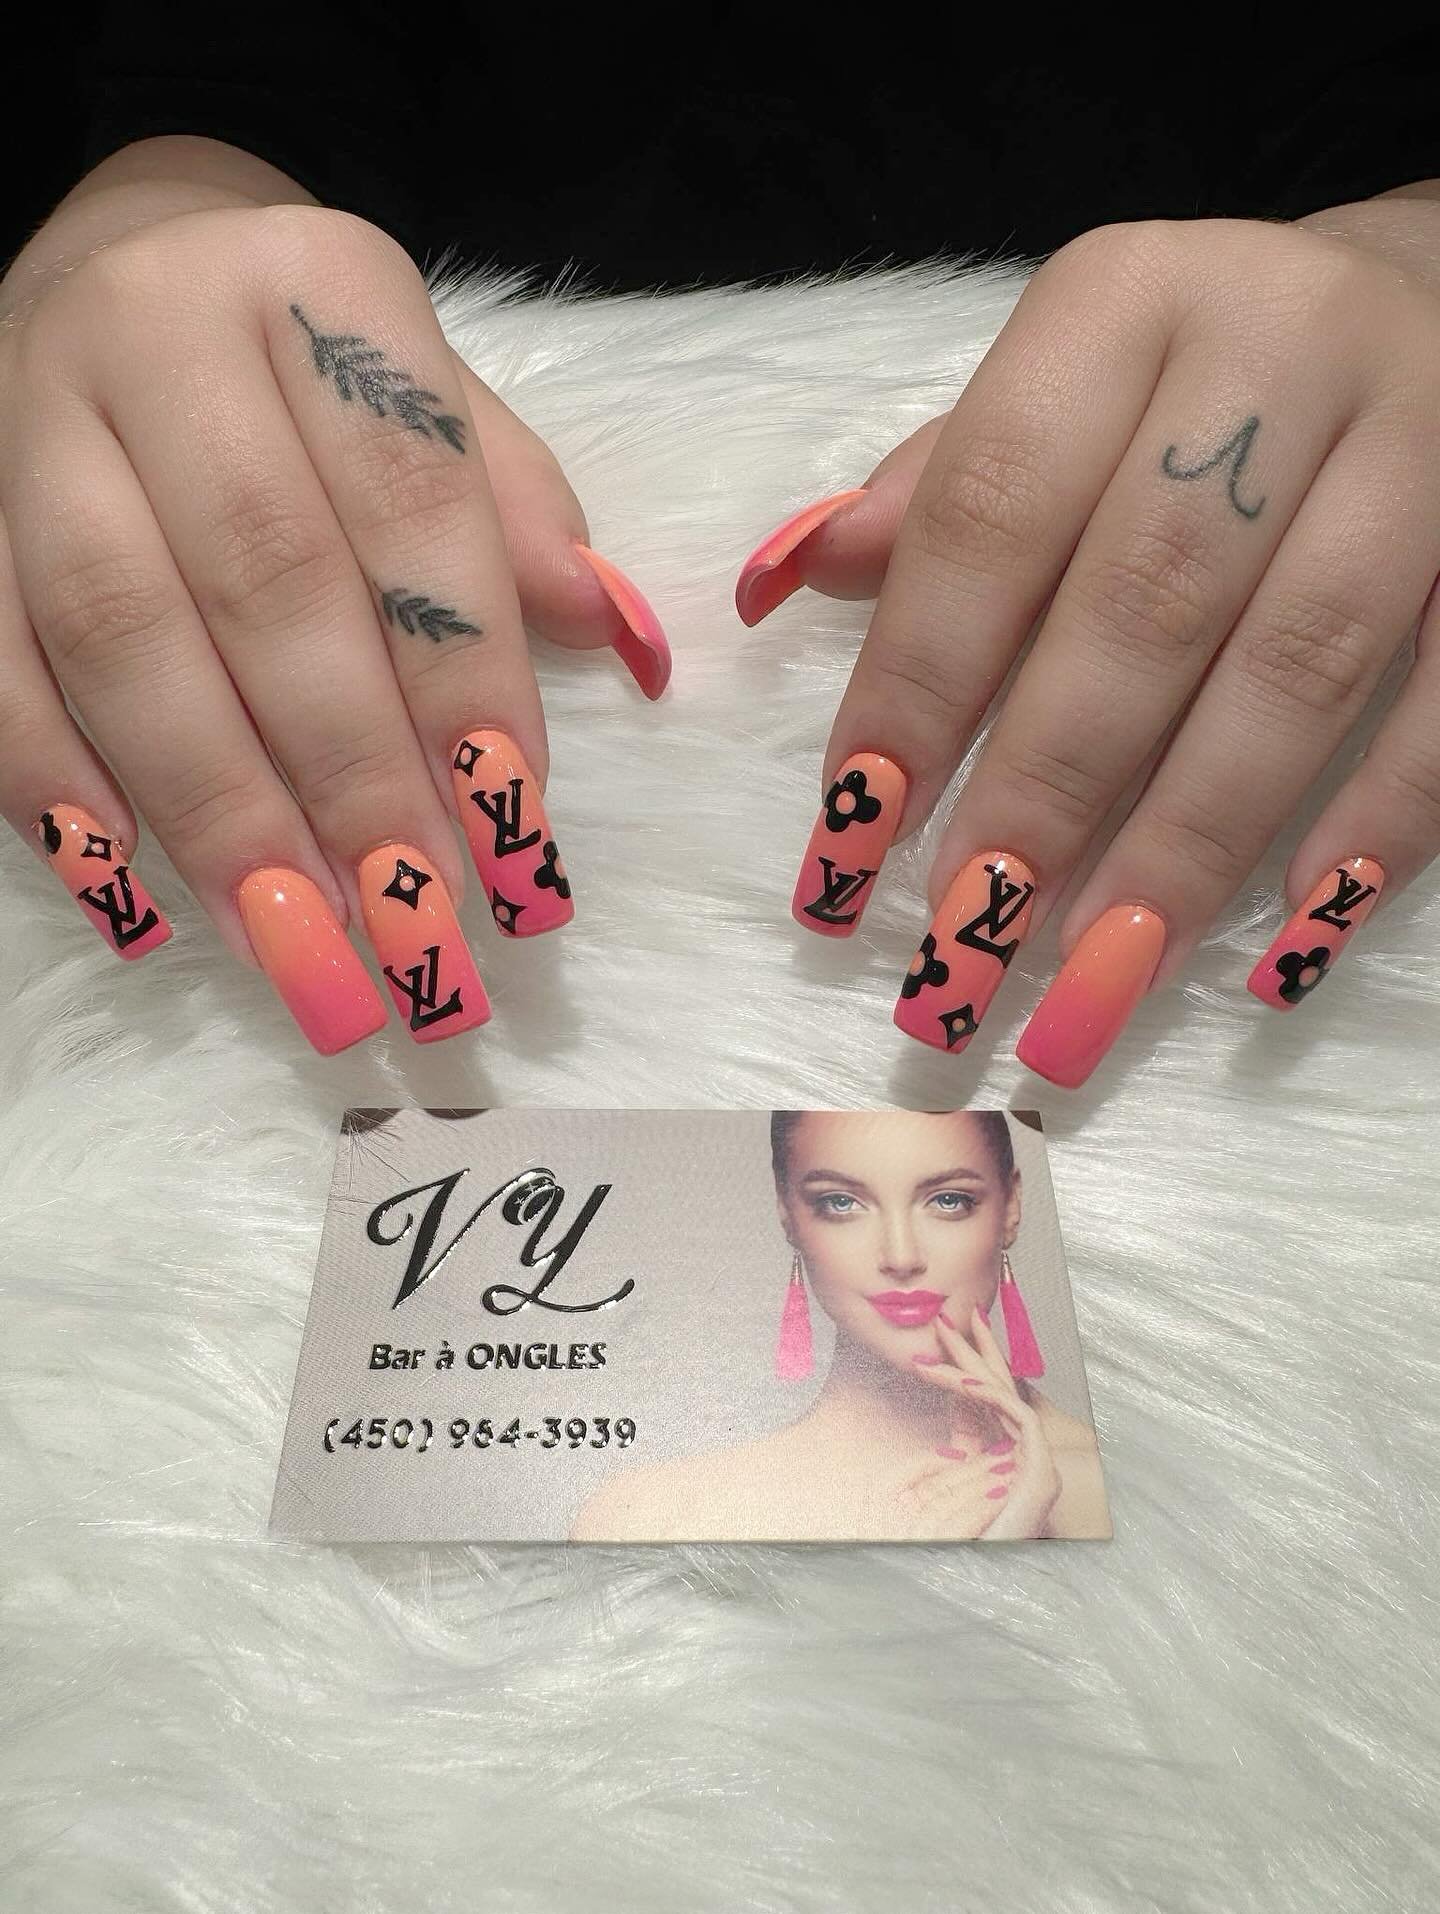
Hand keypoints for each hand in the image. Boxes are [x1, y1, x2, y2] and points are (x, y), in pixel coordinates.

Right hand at [0, 139, 667, 1053]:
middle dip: (346, 771)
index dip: (465, 669)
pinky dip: (50, 785)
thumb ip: (516, 519)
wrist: (132, 265)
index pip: (410, 495)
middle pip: (261, 576)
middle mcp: (161, 329)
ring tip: (294, 946)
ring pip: (115, 630)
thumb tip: (625, 643)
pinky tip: (128, 891)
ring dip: (213, 810)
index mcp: (317, 286)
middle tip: (412, 919)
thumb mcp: (441, 402)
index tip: (512, 822)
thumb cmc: (321, 373)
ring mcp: (30, 413)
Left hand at [748, 199, 1439, 1085]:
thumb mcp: (1055, 389)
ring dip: (1192, 837)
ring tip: (1099, 973)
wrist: (1423, 300)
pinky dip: (1383, 823)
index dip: (916, 681)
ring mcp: (1424, 435)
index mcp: (1125, 301)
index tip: (854, 834)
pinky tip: (1291, 937)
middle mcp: (1279, 346)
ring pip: (1301, 661)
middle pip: (1147, 597)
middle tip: (970, 935)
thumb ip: (939, 489)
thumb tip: (788, 577)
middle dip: (1047, 786)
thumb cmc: (1189, 382)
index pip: (992, 507)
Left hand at [900, 1305, 1060, 1538]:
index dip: (965, 1371)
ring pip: (1004, 1396)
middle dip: (976, 1349)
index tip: (944, 1344)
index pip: (983, 1406)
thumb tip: (899, 1478)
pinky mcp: (1040, 1469)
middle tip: (953, 1314)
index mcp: (1002, 1462)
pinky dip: (988, 1396)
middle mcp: (1022, 1457)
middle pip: (998, 1391)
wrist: (993, 1586)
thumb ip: (930, 1489)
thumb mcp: (940, 1511)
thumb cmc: (973, 1551)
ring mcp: (1035, 1463)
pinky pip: (1016, 1417)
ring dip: (972, 1364)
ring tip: (944, 1336)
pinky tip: (960, 1382)